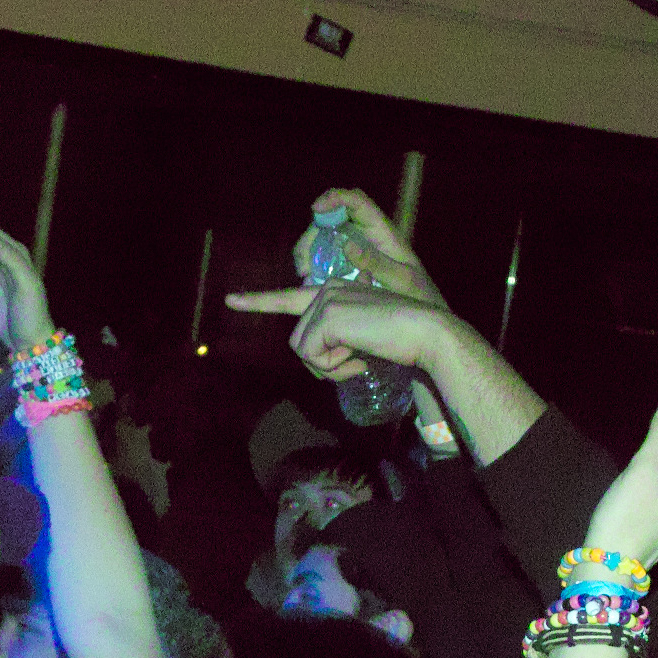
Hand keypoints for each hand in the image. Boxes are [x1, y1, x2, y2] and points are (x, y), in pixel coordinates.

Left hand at [221, 281, 460, 383]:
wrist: (427, 334)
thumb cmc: (403, 342)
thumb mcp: (364, 341)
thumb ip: (337, 342)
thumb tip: (316, 358)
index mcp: (334, 291)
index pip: (289, 297)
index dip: (258, 301)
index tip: (230, 300)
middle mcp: (326, 290)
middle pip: (299, 342)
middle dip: (323, 364)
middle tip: (355, 362)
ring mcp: (326, 299)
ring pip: (302, 350)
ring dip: (329, 367)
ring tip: (359, 358)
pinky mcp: (328, 314)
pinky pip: (311, 355)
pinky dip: (334, 367)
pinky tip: (358, 356)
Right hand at [292, 188, 448, 309]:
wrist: (424, 322)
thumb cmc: (419, 297)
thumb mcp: (403, 281)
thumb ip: (378, 263)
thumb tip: (347, 245)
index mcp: (383, 232)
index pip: (357, 202)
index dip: (336, 197)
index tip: (316, 208)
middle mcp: (366, 237)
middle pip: (332, 220)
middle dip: (313, 233)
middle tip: (304, 260)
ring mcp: (355, 252)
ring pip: (324, 239)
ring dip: (308, 250)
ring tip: (304, 273)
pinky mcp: (347, 269)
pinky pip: (324, 260)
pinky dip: (312, 265)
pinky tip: (308, 280)